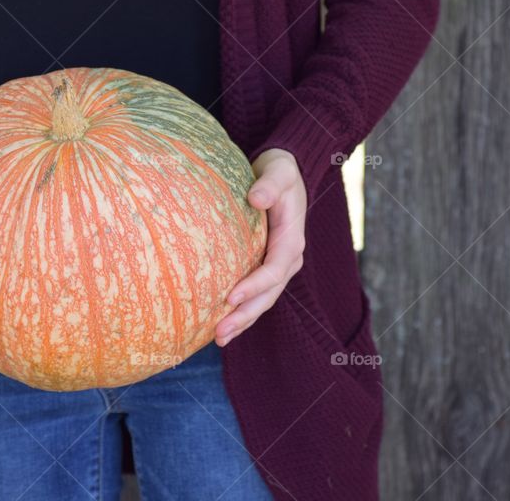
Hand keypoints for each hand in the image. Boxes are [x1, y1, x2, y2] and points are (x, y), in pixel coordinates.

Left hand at [216, 148, 307, 345]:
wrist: (283, 174)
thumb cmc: (280, 171)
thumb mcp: (279, 171)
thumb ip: (270, 185)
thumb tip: (256, 198)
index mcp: (291, 240)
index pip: (273, 270)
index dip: (254, 286)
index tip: (231, 297)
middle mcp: (287, 259)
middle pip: (267, 295)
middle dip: (245, 315)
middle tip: (220, 332)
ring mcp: (277, 266)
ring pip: (261, 301)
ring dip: (241, 321)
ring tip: (218, 338)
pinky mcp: (265, 267)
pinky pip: (254, 295)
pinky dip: (240, 312)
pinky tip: (221, 327)